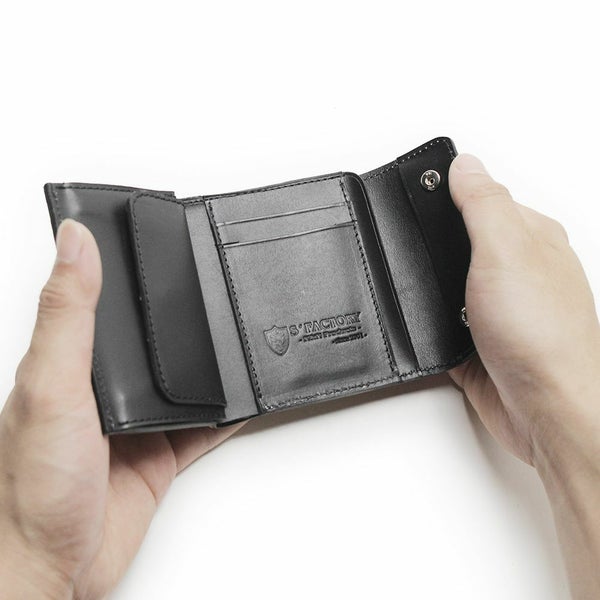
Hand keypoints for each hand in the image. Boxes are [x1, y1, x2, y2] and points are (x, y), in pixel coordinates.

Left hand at [0, 220, 242, 598]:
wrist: (52, 568)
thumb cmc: (32, 486)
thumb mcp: (51, 386)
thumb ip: (68, 316)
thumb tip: (73, 242)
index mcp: (76, 360)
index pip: (103, 299)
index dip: (125, 267)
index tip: (151, 233)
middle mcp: (108, 386)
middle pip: (156, 339)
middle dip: (184, 315)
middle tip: (211, 281)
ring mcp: (140, 419)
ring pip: (188, 379)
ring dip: (211, 362)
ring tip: (237, 332)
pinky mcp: (163, 453)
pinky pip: (208, 425)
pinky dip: (230, 410)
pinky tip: (246, 395)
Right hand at [448, 154, 599, 597]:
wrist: (545, 409)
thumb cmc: (542, 335)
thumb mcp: (506, 252)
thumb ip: (482, 206)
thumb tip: (464, 164)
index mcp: (529, 237)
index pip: (483, 198)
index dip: (448, 191)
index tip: (417, 188)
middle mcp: (515, 270)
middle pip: (460, 240)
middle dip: (433, 243)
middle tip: (412, 238)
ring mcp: (495, 306)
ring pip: (448, 282)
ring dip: (430, 284)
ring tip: (416, 277)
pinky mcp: (476, 338)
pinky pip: (441, 320)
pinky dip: (429, 318)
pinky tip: (424, 316)